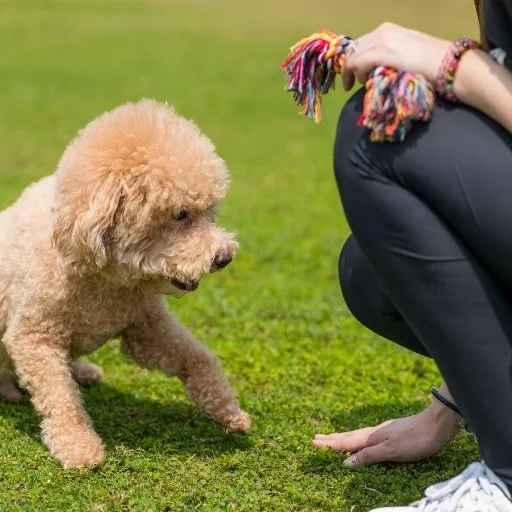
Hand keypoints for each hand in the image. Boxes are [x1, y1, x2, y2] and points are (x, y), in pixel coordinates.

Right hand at [313, 403, 461, 466]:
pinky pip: (367, 436)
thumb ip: (369, 456)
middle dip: (332, 439)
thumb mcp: (392, 451)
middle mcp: (375, 432)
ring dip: (343, 438)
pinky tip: (361, 439)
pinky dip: (357, 439)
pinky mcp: (392, 432)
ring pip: (357, 435)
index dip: (331, 445)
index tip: (313, 443)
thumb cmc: (416, 439)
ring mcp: (383, 431)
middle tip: (315, 438)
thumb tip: (346, 462)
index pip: (347, 443)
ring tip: (332, 438)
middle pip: (349, 437)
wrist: (437, 424)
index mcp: (373, 437)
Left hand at [342, 23, 449, 90]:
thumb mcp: (405, 54)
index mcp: (388, 29)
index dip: (353, 59)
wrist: (448, 65)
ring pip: (354, 56)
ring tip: (354, 85)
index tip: (351, 74)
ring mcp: (383, 40)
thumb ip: (388, 56)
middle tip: (348, 83)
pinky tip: (361, 82)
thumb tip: (374, 70)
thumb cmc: (431, 64)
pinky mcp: (384, 52)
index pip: (361, 43)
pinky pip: (360, 62)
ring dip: (351, 72)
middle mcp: (383, 31)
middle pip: (355, 48)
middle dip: (349, 66)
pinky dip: (356, 73)